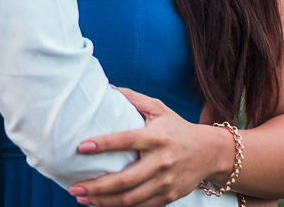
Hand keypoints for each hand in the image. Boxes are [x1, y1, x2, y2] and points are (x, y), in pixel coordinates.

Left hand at [69, 87, 231, 206]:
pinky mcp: (169, 196)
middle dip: (97, 186)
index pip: (126, 141)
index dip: (103, 144)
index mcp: (157, 137)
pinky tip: (102, 205)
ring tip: (82, 198)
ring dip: (103, 201)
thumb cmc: (177, 127)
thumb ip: (133, 98)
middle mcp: (161, 161)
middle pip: (125, 180)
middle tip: (74, 187)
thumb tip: (107, 87)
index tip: (81, 147)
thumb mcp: (159, 109)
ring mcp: (166, 182)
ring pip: (130, 198)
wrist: (209, 152)